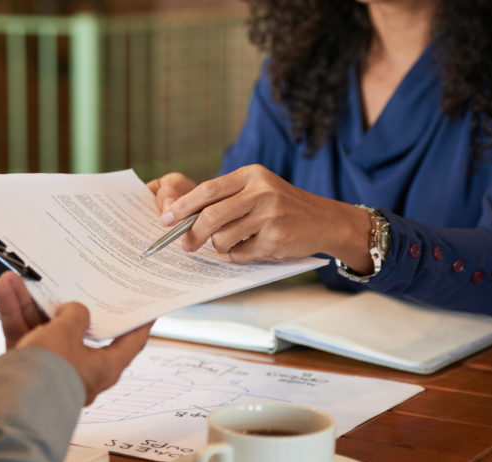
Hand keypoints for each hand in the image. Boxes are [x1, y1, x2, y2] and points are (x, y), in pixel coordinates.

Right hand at [0, 272, 150, 404]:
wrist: (12, 402)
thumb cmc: (49, 372)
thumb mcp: (68, 331)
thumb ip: (75, 314)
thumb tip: (72, 310)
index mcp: (104, 367)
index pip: (130, 343)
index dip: (139, 324)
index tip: (146, 309)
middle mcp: (79, 369)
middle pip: (75, 329)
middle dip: (61, 303)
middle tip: (66, 280)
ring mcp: (50, 368)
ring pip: (42, 328)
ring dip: (28, 302)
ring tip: (15, 279)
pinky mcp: (26, 368)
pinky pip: (23, 335)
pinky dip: (13, 313)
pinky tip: (3, 290)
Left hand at [156, 165, 373, 272]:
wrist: (325, 220)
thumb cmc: (282, 207)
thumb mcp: (257, 190)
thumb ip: (226, 198)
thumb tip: (182, 216)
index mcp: (251, 175)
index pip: (207, 190)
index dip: (183, 206)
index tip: (166, 219)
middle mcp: (261, 191)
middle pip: (210, 216)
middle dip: (192, 233)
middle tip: (185, 245)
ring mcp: (270, 215)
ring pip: (222, 238)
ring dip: (221, 247)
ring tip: (236, 242)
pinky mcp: (275, 238)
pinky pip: (240, 254)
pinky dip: (240, 255)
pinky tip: (255, 247)